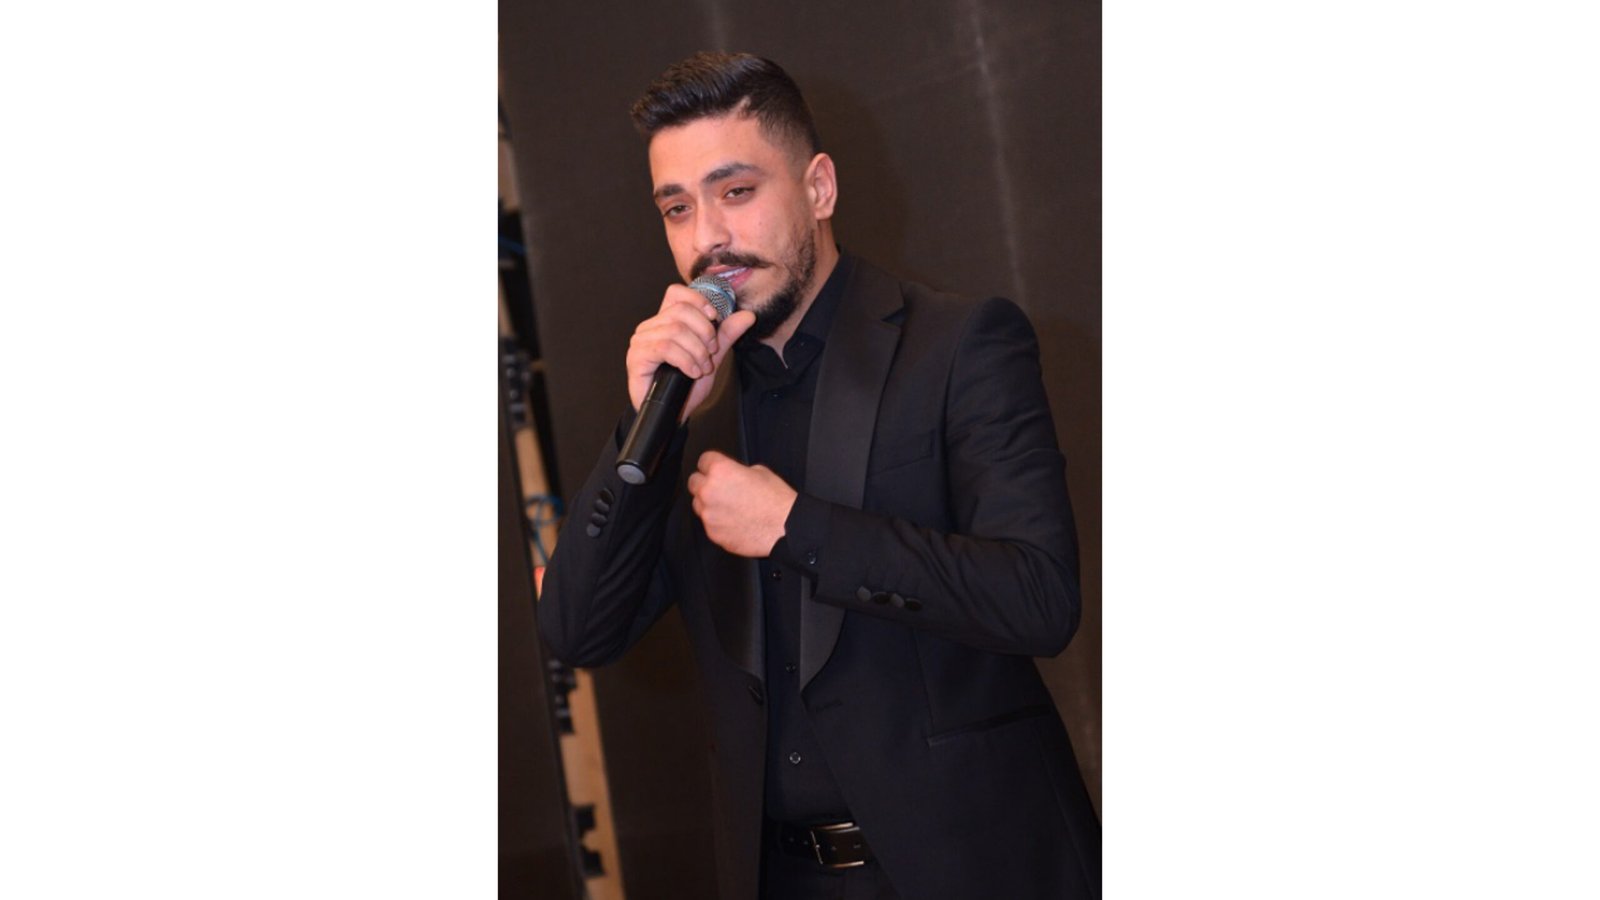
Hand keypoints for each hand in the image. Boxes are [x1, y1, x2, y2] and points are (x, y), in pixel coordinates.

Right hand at [626, 285, 756, 421]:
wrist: (672, 413)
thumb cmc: (684, 385)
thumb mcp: (711, 356)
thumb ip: (726, 334)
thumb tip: (747, 315)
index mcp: (665, 320)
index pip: (677, 293)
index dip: (698, 300)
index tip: (715, 317)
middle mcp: (651, 326)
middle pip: (681, 311)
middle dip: (704, 331)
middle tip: (711, 352)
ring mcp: (641, 341)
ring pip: (675, 330)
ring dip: (697, 351)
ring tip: (702, 368)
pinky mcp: (637, 357)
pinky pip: (665, 348)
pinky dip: (685, 360)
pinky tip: (692, 372)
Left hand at [687, 450, 797, 557]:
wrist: (785, 528)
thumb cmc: (776, 501)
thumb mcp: (760, 471)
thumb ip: (737, 471)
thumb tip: (732, 476)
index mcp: (720, 471)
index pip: (704, 460)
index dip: (712, 464)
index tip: (715, 468)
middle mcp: (709, 491)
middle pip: (694, 482)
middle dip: (705, 483)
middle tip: (720, 488)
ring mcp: (709, 514)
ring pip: (698, 504)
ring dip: (709, 503)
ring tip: (729, 507)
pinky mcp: (713, 533)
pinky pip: (709, 524)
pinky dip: (718, 522)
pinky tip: (734, 521)